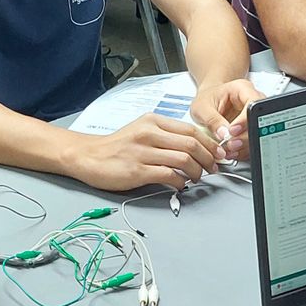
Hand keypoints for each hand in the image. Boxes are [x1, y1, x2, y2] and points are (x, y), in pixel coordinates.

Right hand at [69, 115, 220, 191]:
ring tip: (197, 178)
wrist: (88, 156)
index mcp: (153, 121)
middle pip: (192, 144)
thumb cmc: (116, 146)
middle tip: (213, 168)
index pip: (192, 130)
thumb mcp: (142, 130)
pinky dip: (181, 182)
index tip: (217, 154)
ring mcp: (143, 152)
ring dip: (197, 172)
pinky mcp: (137, 170)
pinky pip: (169, 175)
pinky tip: (181, 185)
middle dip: (209, 159)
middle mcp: (149, 133)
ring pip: (184, 160)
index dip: (210, 144)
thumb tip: (194, 146)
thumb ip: (166, 135)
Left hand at [190, 77, 261, 161]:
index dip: (245, 120)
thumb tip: (224, 134)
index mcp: (242, 89)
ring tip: (229, 148)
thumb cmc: (206, 99)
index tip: (232, 131)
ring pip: (258, 133)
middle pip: (259, 120)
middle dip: (245, 136)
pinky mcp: (252, 129)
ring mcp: (254, 116)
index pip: (253, 103)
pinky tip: (232, 151)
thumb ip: (213, 120)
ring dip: (244, 145)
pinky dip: (243, 149)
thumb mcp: (202, 108)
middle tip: (231, 143)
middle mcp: (252, 101)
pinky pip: (253, 141)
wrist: (207, 102)